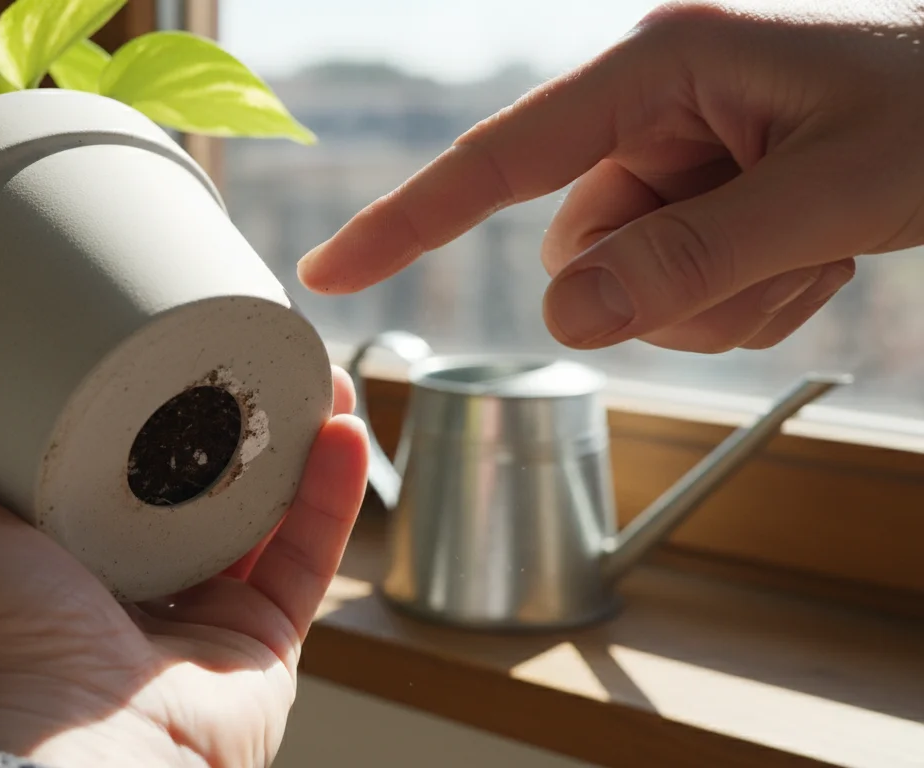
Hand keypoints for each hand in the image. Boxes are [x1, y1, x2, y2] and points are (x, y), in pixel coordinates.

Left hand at [0, 338, 367, 767]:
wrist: (76, 754)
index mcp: (43, 550)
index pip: (88, 456)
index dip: (121, 392)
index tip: (143, 323)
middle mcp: (122, 581)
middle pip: (186, 478)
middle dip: (222, 407)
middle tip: (240, 337)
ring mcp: (195, 612)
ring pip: (259, 509)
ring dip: (292, 436)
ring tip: (312, 365)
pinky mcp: (258, 641)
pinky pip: (308, 558)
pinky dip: (333, 494)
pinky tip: (347, 426)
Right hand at [298, 1, 923, 352]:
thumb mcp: (833, 193)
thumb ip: (694, 258)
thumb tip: (565, 321)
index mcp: (662, 64)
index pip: (501, 157)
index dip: (408, 220)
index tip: (331, 274)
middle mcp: (655, 104)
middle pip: (578, 248)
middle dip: (663, 289)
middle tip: (778, 263)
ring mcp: (681, 150)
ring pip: (627, 281)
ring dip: (716, 301)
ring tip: (813, 254)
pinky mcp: (707, 190)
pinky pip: (677, 287)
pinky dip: (746, 298)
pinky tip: (819, 255)